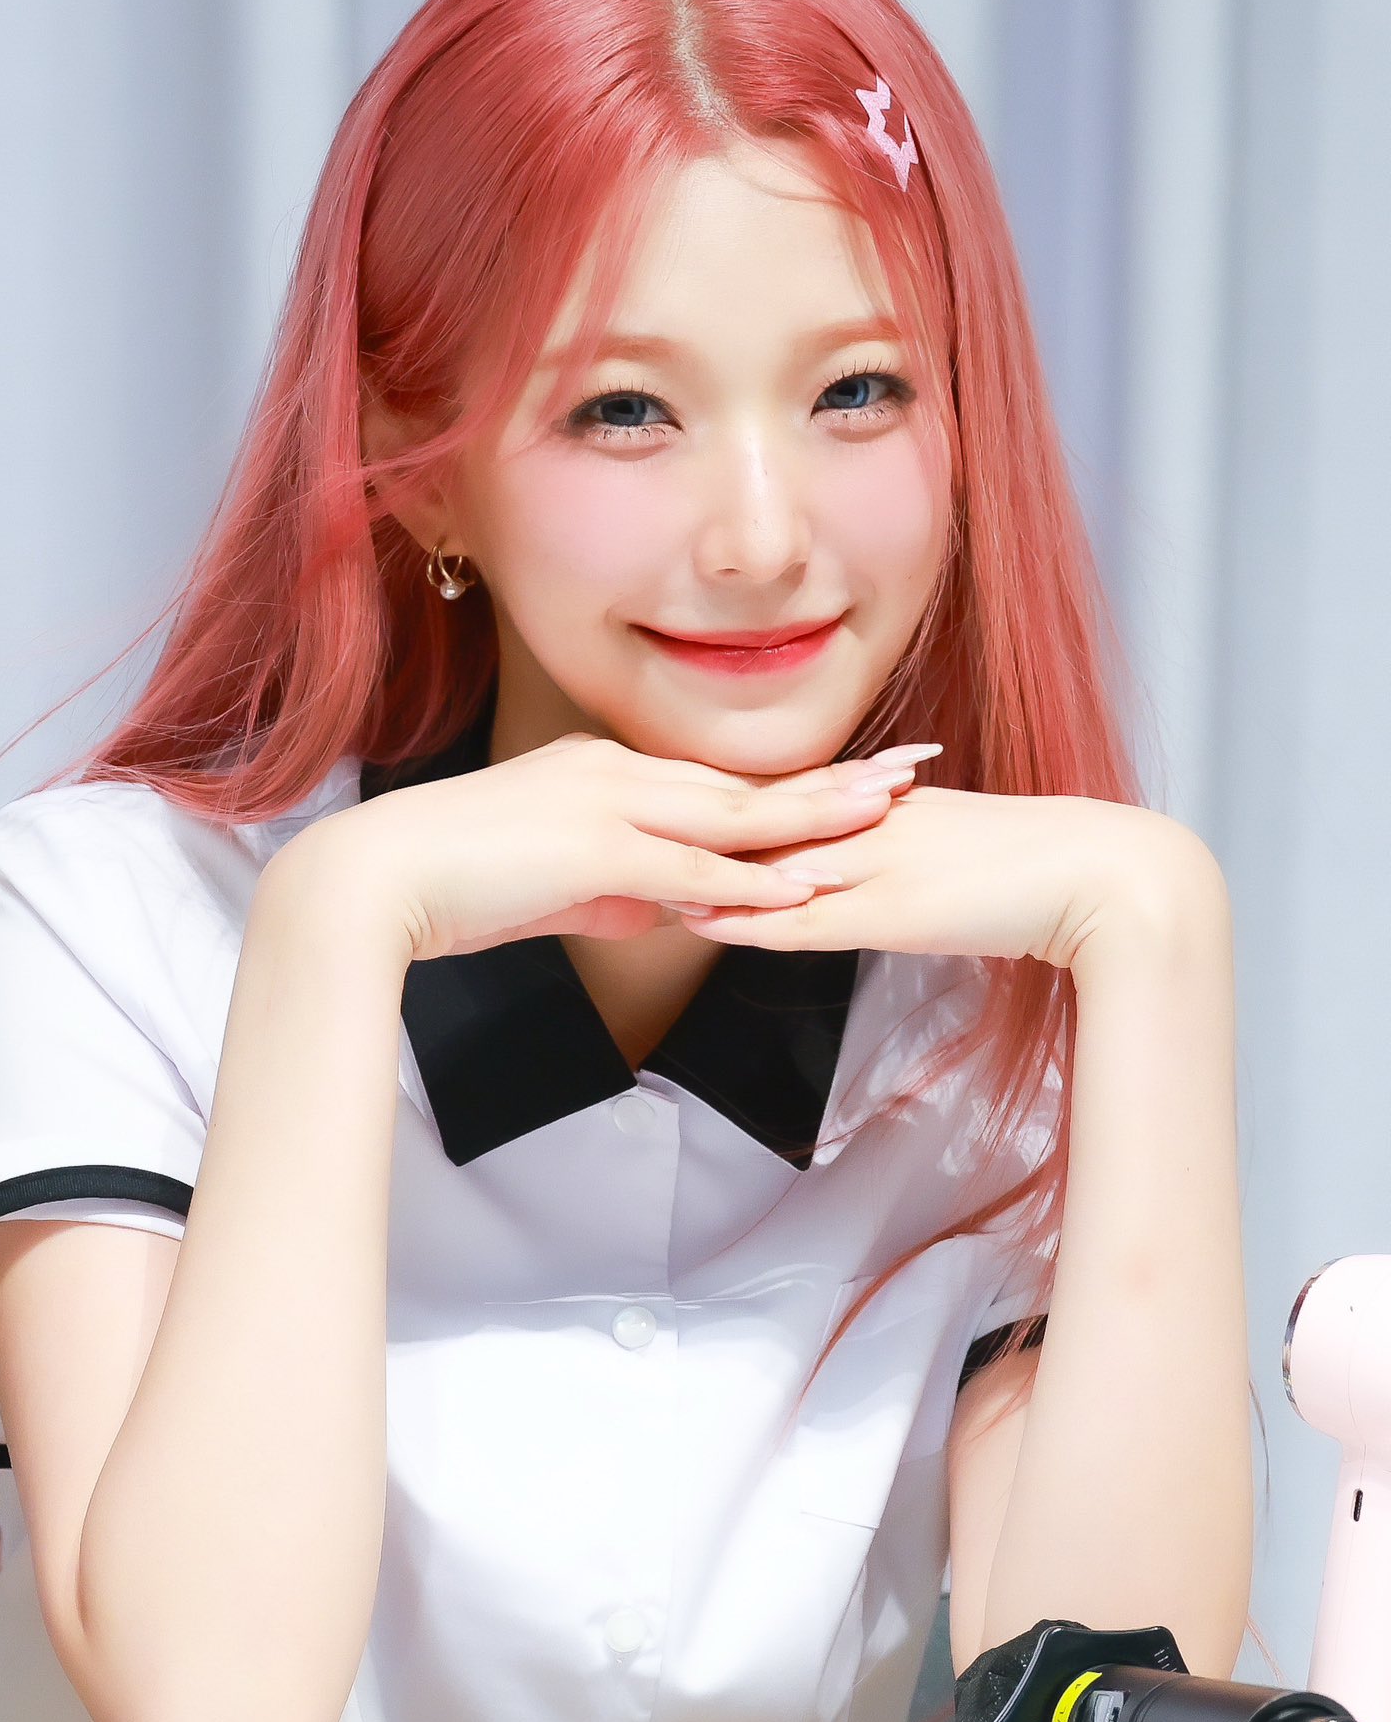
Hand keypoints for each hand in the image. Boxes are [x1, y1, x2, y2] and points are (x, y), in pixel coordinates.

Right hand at [274, 733, 935, 963]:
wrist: (375, 877)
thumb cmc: (449, 881)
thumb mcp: (551, 884)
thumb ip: (617, 889)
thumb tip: (673, 910)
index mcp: (604, 774)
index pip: (719, 780)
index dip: (795, 780)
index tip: (859, 774)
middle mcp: (616, 775)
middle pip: (746, 783)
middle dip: (834, 780)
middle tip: (911, 768)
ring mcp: (607, 806)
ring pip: (734, 816)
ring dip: (816, 817)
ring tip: (889, 814)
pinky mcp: (593, 850)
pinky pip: (691, 870)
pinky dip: (753, 881)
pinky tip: (807, 889)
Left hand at [677, 784, 1207, 971]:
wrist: (1107, 876)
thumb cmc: (1039, 872)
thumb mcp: (954, 857)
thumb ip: (900, 859)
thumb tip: (855, 874)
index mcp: (884, 804)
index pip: (786, 800)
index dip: (716, 807)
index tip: (655, 806)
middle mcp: (871, 822)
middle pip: (759, 820)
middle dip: (686, 829)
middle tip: (614, 827)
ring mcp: (880, 861)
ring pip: (770, 865)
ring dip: (700, 874)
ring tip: (631, 876)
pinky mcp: (897, 908)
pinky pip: (808, 915)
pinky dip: (750, 917)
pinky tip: (701, 921)